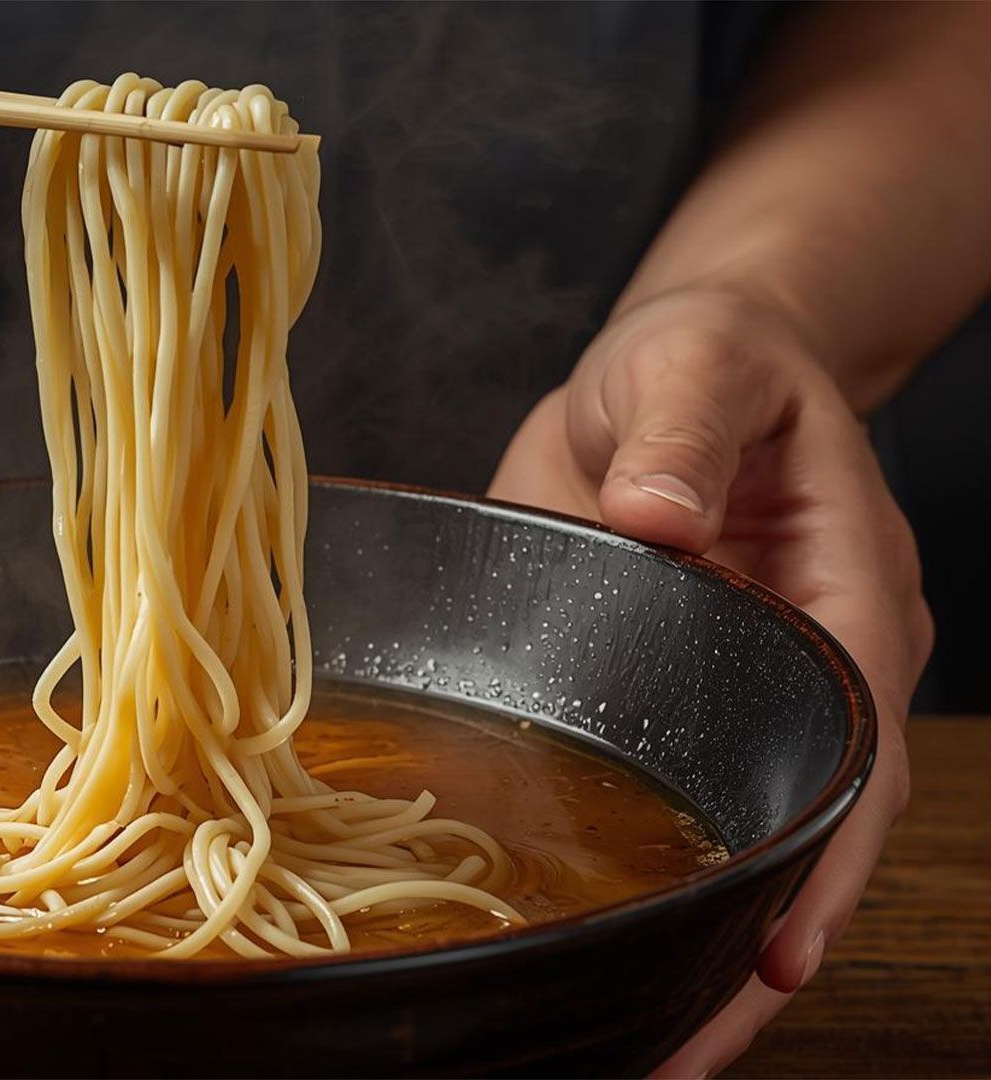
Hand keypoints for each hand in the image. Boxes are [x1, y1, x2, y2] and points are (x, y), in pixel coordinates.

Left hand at [490, 286, 929, 1077]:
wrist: (682, 365)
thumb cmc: (710, 358)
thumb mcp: (697, 364)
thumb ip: (684, 431)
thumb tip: (658, 517)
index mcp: (849, 590)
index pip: (854, 745)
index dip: (827, 857)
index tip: (780, 950)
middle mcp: (812, 660)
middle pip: (815, 827)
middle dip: (763, 947)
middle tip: (680, 1056)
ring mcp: (743, 687)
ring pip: (752, 830)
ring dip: (707, 941)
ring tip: (644, 1048)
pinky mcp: (675, 691)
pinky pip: (686, 794)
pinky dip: (667, 875)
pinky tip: (618, 946)